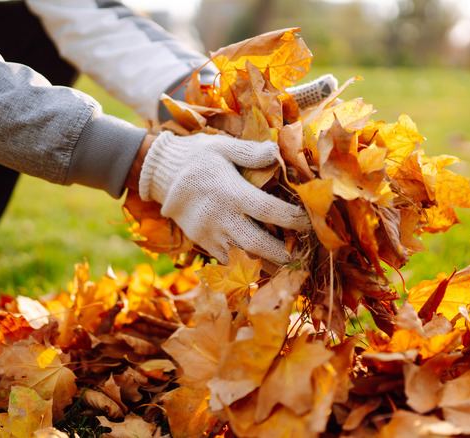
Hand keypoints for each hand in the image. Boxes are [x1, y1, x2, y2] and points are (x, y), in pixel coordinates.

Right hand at [138, 131, 310, 264]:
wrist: (159, 173)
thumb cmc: (196, 156)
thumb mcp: (222, 146)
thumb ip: (250, 152)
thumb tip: (276, 152)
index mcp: (230, 192)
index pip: (268, 210)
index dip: (293, 219)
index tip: (310, 222)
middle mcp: (220, 217)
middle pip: (257, 244)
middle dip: (283, 254)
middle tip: (303, 257)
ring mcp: (209, 233)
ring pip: (242, 258)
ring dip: (266, 264)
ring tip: (287, 266)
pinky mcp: (202, 241)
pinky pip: (226, 260)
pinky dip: (245, 266)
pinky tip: (261, 265)